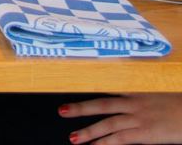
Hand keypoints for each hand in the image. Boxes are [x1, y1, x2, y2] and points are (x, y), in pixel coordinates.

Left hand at [59, 93, 181, 143]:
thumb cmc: (181, 105)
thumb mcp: (161, 97)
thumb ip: (145, 100)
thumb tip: (138, 105)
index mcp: (137, 93)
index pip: (109, 92)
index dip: (91, 94)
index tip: (73, 94)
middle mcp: (134, 103)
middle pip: (102, 104)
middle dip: (81, 108)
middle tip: (61, 111)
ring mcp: (139, 118)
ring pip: (107, 124)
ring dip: (89, 132)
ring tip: (73, 138)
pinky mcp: (146, 132)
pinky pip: (121, 138)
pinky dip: (106, 144)